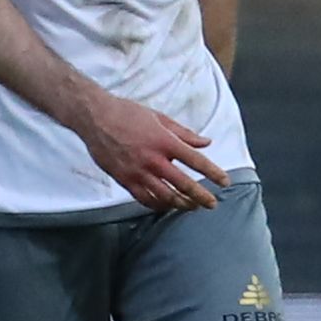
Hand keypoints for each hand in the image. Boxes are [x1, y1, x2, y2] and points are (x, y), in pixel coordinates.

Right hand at [74, 89, 224, 210]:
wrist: (94, 117)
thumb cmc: (127, 113)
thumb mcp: (160, 118)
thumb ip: (184, 133)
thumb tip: (206, 142)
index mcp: (165, 142)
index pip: (196, 161)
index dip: (213, 173)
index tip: (225, 182)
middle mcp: (153, 160)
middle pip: (183, 184)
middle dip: (201, 196)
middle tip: (212, 204)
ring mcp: (137, 172)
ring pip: (164, 196)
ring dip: (181, 204)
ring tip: (192, 207)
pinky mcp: (124, 179)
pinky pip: (144, 198)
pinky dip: (157, 205)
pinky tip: (166, 206)